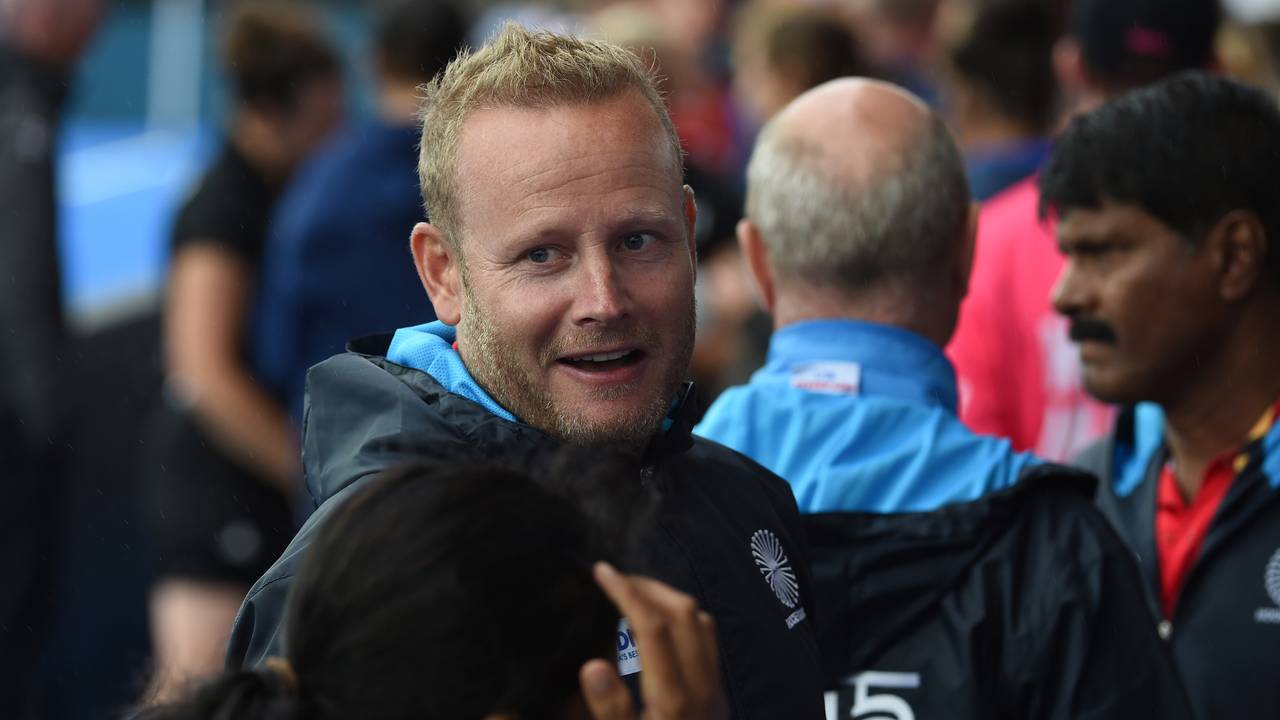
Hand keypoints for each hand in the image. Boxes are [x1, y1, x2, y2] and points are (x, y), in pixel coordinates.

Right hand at [580, 562, 729, 719]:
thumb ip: (611, 710)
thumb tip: (592, 666)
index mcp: (673, 699)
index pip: (652, 628)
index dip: (626, 593)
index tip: (601, 571)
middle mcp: (701, 687)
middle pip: (684, 613)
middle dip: (648, 586)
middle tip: (615, 578)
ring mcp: (715, 689)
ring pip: (701, 621)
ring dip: (668, 598)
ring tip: (633, 595)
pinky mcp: (719, 695)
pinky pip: (708, 639)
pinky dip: (684, 617)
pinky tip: (660, 624)